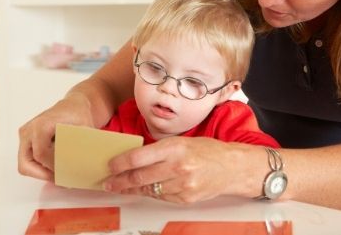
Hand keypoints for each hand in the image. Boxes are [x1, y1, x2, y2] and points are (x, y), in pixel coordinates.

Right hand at [17, 94, 94, 180]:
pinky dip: (40, 167)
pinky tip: (56, 165)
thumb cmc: (79, 115)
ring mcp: (25, 135)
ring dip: (41, 172)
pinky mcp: (26, 140)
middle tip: (60, 179)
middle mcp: (29, 130)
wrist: (73, 106)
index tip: (66, 172)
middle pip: (27, 164)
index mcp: (42, 125)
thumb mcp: (84, 128)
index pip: (41, 154)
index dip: (52, 167)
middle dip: (43, 174)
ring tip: (59, 174)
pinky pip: (28, 160)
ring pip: (25, 165)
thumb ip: (80, 146)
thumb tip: (81, 166)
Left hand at [104, 136, 254, 203]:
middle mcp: (178, 166)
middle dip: (119, 181)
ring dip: (132, 190)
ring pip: (148, 190)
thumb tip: (134, 158)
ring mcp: (182, 185)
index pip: (139, 157)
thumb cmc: (209, 151)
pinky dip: (151, 194)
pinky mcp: (186, 198)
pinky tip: (144, 191)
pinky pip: (161, 197)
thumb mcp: (184, 142)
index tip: (110, 166)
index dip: (121, 163)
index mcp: (176, 147)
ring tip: (120, 188)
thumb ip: (160, 150)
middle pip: (140, 177)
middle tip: (107, 183)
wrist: (232, 167)